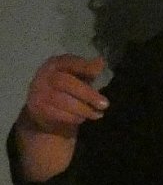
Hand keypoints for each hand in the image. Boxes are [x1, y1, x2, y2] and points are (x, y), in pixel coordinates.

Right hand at [15, 54, 105, 182]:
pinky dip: (71, 119)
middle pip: (66, 83)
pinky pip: (55, 115)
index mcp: (53, 65)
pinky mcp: (35, 113)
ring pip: (61, 101)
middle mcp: (41, 78)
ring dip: (82, 109)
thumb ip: (88, 72)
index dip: (82, 66)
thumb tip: (101, 62)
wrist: (42, 123)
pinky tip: (81, 122)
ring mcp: (35, 95)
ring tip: (96, 115)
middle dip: (87, 94)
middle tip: (104, 105)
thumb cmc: (68, 96)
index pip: (67, 61)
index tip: (97, 71)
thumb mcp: (80, 82)